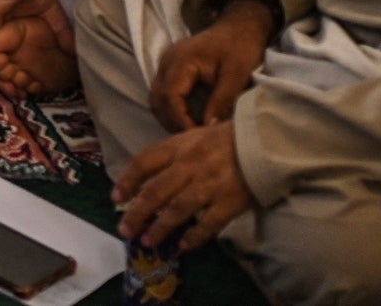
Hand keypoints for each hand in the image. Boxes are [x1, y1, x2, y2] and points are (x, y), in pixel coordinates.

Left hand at [115, 120, 255, 253]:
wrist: (265, 141)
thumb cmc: (227, 137)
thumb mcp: (195, 136)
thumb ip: (174, 152)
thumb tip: (150, 170)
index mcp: (179, 146)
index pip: (144, 162)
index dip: (127, 180)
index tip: (116, 197)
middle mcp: (189, 166)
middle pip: (156, 192)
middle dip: (137, 213)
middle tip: (125, 229)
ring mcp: (209, 185)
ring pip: (177, 210)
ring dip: (160, 228)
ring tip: (148, 241)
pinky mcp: (229, 202)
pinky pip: (208, 224)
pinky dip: (194, 236)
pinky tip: (183, 246)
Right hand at [151, 0, 277, 131]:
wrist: (241, 26)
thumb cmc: (241, 47)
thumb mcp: (238, 74)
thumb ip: (223, 101)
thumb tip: (209, 128)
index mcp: (181, 60)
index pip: (170, 97)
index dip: (180, 121)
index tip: (198, 137)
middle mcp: (167, 62)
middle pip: (158, 101)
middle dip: (173, 123)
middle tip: (194, 140)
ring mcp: (167, 65)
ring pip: (157, 100)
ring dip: (171, 118)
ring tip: (192, 133)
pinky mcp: (171, 70)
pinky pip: (163, 95)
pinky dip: (172, 111)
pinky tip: (190, 121)